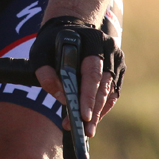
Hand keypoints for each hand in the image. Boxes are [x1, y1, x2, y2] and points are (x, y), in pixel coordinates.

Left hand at [28, 17, 123, 137]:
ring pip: (110, 93)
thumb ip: (45, 72)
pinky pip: (112, 93)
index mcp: (92, 41)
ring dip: (98, 113)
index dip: (88, 96)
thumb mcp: (40, 51)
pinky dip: (102, 107)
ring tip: (85, 130)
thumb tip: (61, 97)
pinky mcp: (118, 70)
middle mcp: (109, 50)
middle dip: (94, 111)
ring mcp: (117, 60)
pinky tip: (91, 119)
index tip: (83, 116)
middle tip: (85, 131)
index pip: (92, 73)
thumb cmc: (53, 41)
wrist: (71, 26)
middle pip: (103, 86)